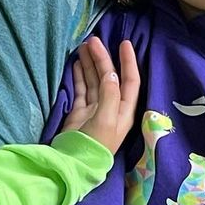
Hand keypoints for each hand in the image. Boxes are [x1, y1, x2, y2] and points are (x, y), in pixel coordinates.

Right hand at [59, 37, 139, 153]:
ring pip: (94, 80)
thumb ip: (110, 94)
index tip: (124, 43)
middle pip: (109, 77)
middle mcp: (112, 106)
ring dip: (90, 64)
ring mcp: (95, 108)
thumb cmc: (96, 144)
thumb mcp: (106, 119)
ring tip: (84, 46)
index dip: (128, 61)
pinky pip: (82, 89)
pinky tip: (76, 63)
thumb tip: (111, 73)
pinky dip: (79, 76)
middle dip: (103, 58)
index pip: (130, 80)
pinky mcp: (81, 112)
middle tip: (93, 40)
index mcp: (124, 109)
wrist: (73, 164)